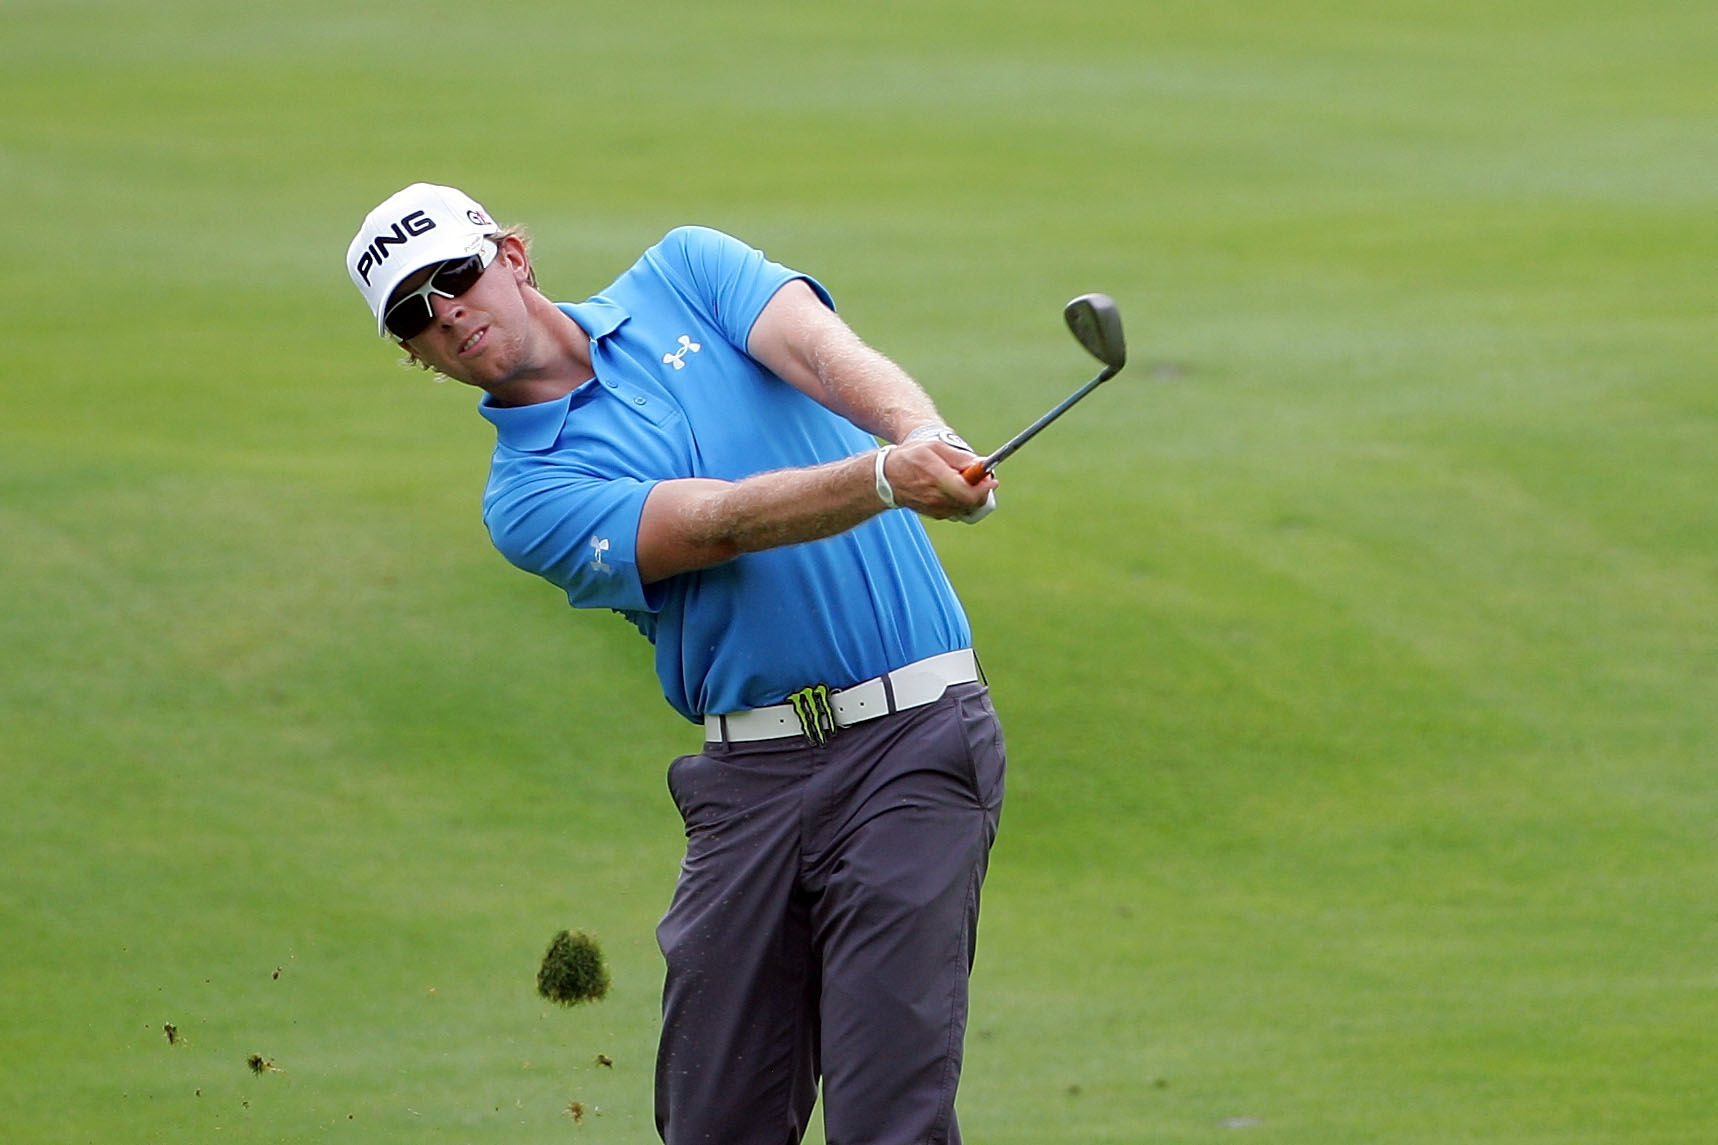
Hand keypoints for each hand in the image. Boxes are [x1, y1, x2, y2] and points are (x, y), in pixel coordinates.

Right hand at [884, 427, 998, 523]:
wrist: (888, 477)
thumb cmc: (912, 457)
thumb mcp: (935, 448)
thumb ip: (960, 457)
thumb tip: (983, 464)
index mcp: (936, 478)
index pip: (968, 492)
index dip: (984, 487)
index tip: (992, 479)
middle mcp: (936, 497)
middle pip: (971, 502)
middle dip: (982, 491)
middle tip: (984, 479)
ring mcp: (935, 508)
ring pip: (966, 507)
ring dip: (972, 496)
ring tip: (966, 481)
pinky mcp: (935, 514)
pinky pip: (957, 510)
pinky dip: (962, 501)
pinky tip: (955, 489)